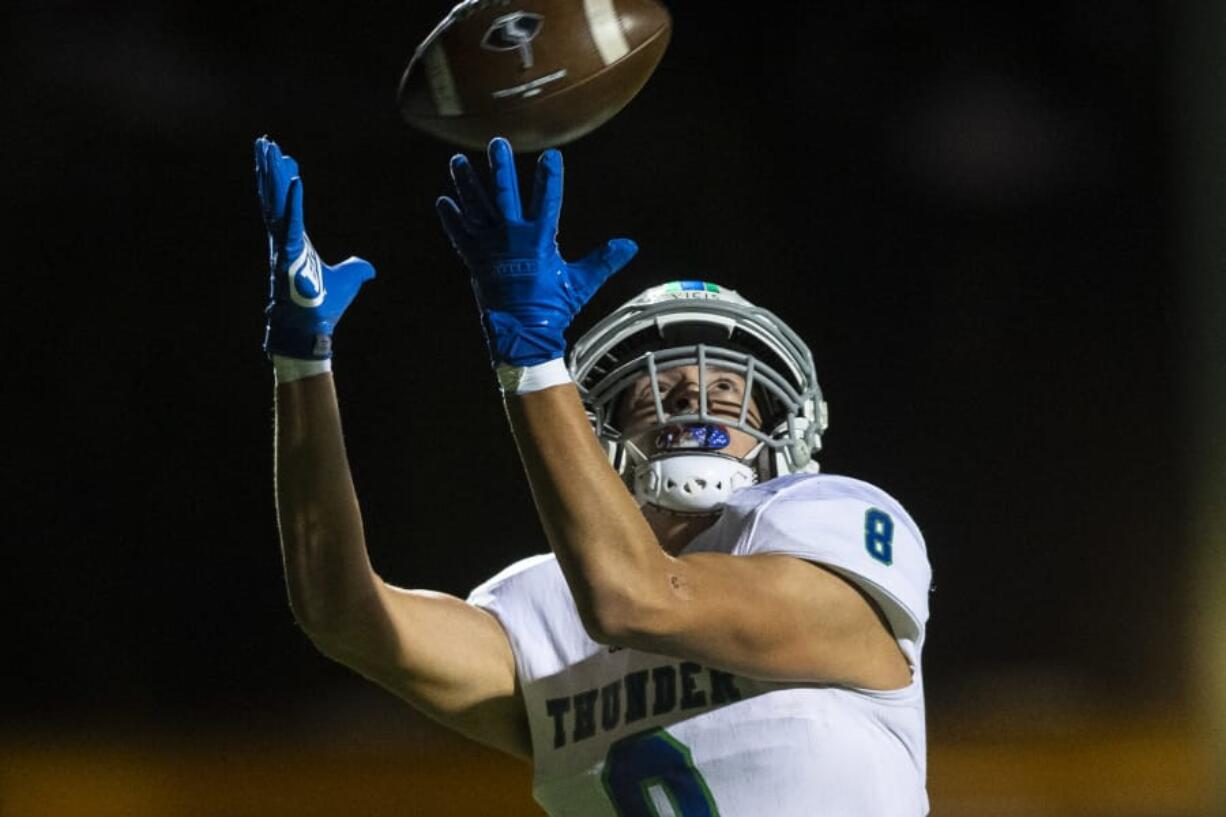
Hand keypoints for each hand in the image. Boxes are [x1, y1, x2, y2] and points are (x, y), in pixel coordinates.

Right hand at [255, 136, 374, 359]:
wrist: (311, 329)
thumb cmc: (323, 308)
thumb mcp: (348, 280)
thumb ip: (357, 269)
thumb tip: (369, 267)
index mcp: (294, 242)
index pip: (288, 205)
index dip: (286, 182)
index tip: (288, 160)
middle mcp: (284, 239)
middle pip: (274, 196)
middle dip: (269, 168)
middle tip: (265, 142)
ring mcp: (282, 244)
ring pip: (274, 200)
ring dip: (270, 172)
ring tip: (265, 145)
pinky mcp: (287, 252)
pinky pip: (290, 218)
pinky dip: (292, 197)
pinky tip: (293, 174)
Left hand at [435, 137, 637, 367]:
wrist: (522, 336)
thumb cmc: (553, 309)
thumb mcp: (581, 284)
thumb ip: (604, 261)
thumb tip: (629, 245)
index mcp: (539, 241)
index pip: (547, 200)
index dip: (550, 177)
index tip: (551, 155)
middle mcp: (511, 239)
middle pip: (503, 195)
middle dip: (501, 168)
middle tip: (497, 144)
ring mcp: (489, 249)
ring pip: (475, 209)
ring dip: (466, 185)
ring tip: (457, 162)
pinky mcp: (475, 262)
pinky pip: (460, 235)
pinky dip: (451, 219)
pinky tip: (443, 201)